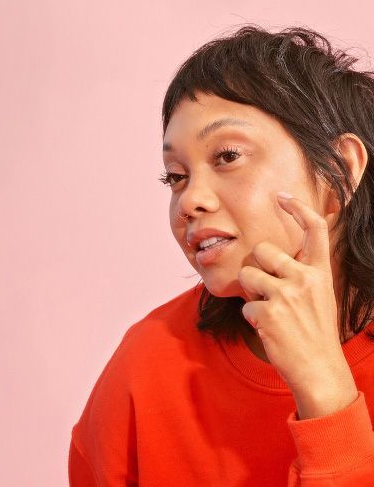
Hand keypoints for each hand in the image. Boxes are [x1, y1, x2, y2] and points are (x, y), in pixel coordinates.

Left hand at [239, 191, 356, 417]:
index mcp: (320, 272)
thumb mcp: (318, 296)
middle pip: (263, 250)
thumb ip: (300, 274)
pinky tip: (270, 330)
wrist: (320, 370)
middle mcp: (305, 278)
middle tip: (271, 291)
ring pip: (247, 274)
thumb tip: (272, 256)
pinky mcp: (269, 312)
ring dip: (251, 292)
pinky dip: (252, 318)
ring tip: (271, 311)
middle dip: (257, 267)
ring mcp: (286, 295)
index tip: (283, 195)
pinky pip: (245, 304)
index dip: (298, 208)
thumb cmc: (313, 332)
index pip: (315, 230)